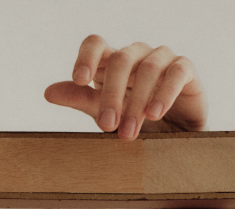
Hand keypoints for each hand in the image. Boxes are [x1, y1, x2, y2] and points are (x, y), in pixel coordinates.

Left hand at [44, 36, 205, 140]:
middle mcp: (136, 55)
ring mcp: (162, 59)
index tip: (80, 80)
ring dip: (136, 103)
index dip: (87, 57)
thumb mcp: (103, 113)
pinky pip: (176, 72)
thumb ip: (80, 100)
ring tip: (129, 133)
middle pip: (121, 60)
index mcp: (112, 63)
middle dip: (111, 95)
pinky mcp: (185, 70)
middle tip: (106, 126)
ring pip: (148, 67)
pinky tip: (154, 113)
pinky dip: (164, 93)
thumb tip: (49, 92)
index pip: (96, 44)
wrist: (171, 138)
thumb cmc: (134, 121)